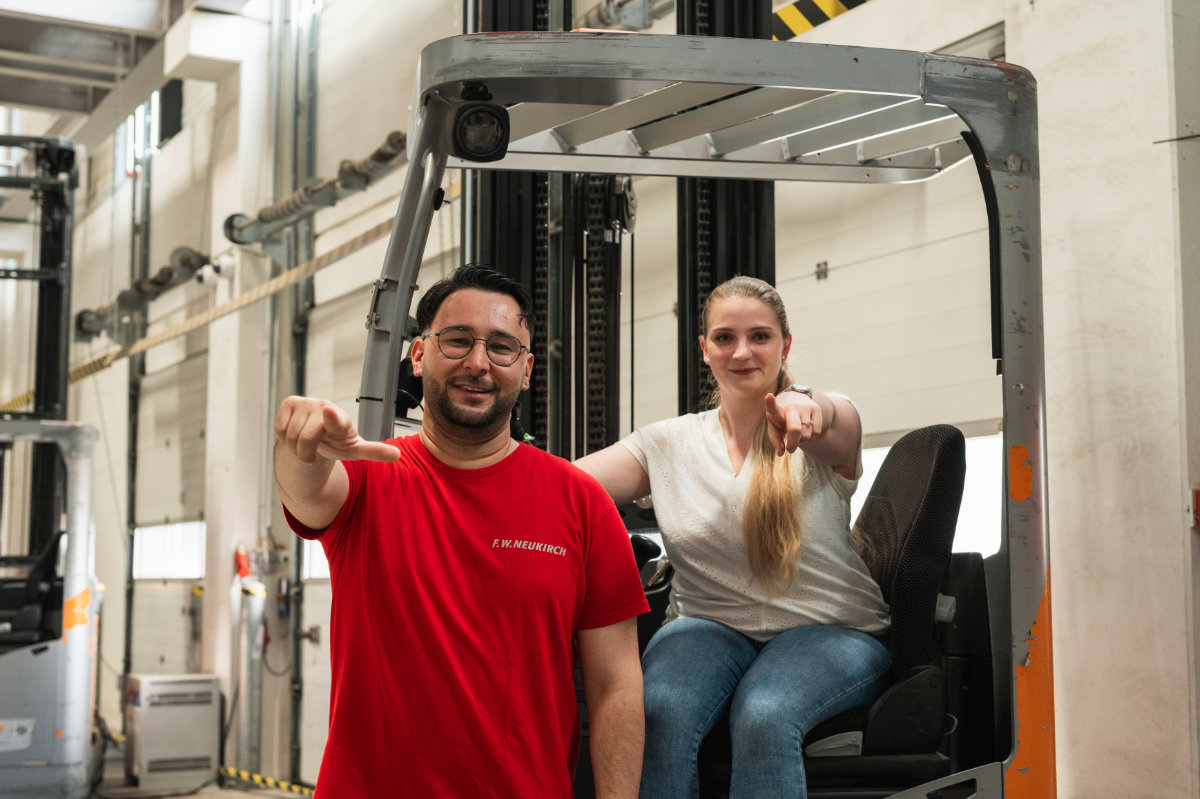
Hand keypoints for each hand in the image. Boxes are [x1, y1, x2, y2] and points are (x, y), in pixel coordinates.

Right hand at [274, 396, 400, 463]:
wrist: (318, 434)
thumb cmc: (338, 441)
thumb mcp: (354, 449)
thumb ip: (373, 451)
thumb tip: (397, 455)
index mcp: (342, 420)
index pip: (336, 419)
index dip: (332, 417)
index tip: (330, 412)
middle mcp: (324, 407)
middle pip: (305, 440)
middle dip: (306, 453)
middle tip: (314, 451)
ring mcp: (306, 403)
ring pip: (290, 436)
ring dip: (295, 447)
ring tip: (306, 443)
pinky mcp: (290, 402)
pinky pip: (280, 429)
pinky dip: (284, 438)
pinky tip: (295, 432)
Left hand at [764, 391, 821, 455]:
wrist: (796, 399)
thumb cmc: (782, 418)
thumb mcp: (774, 427)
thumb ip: (775, 440)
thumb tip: (781, 453)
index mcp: (777, 410)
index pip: (773, 407)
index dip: (770, 403)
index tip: (769, 396)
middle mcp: (792, 406)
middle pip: (795, 430)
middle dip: (793, 444)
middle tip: (790, 447)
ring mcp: (805, 406)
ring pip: (807, 434)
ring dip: (802, 440)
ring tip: (798, 434)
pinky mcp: (816, 408)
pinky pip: (817, 432)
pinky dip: (812, 437)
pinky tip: (806, 431)